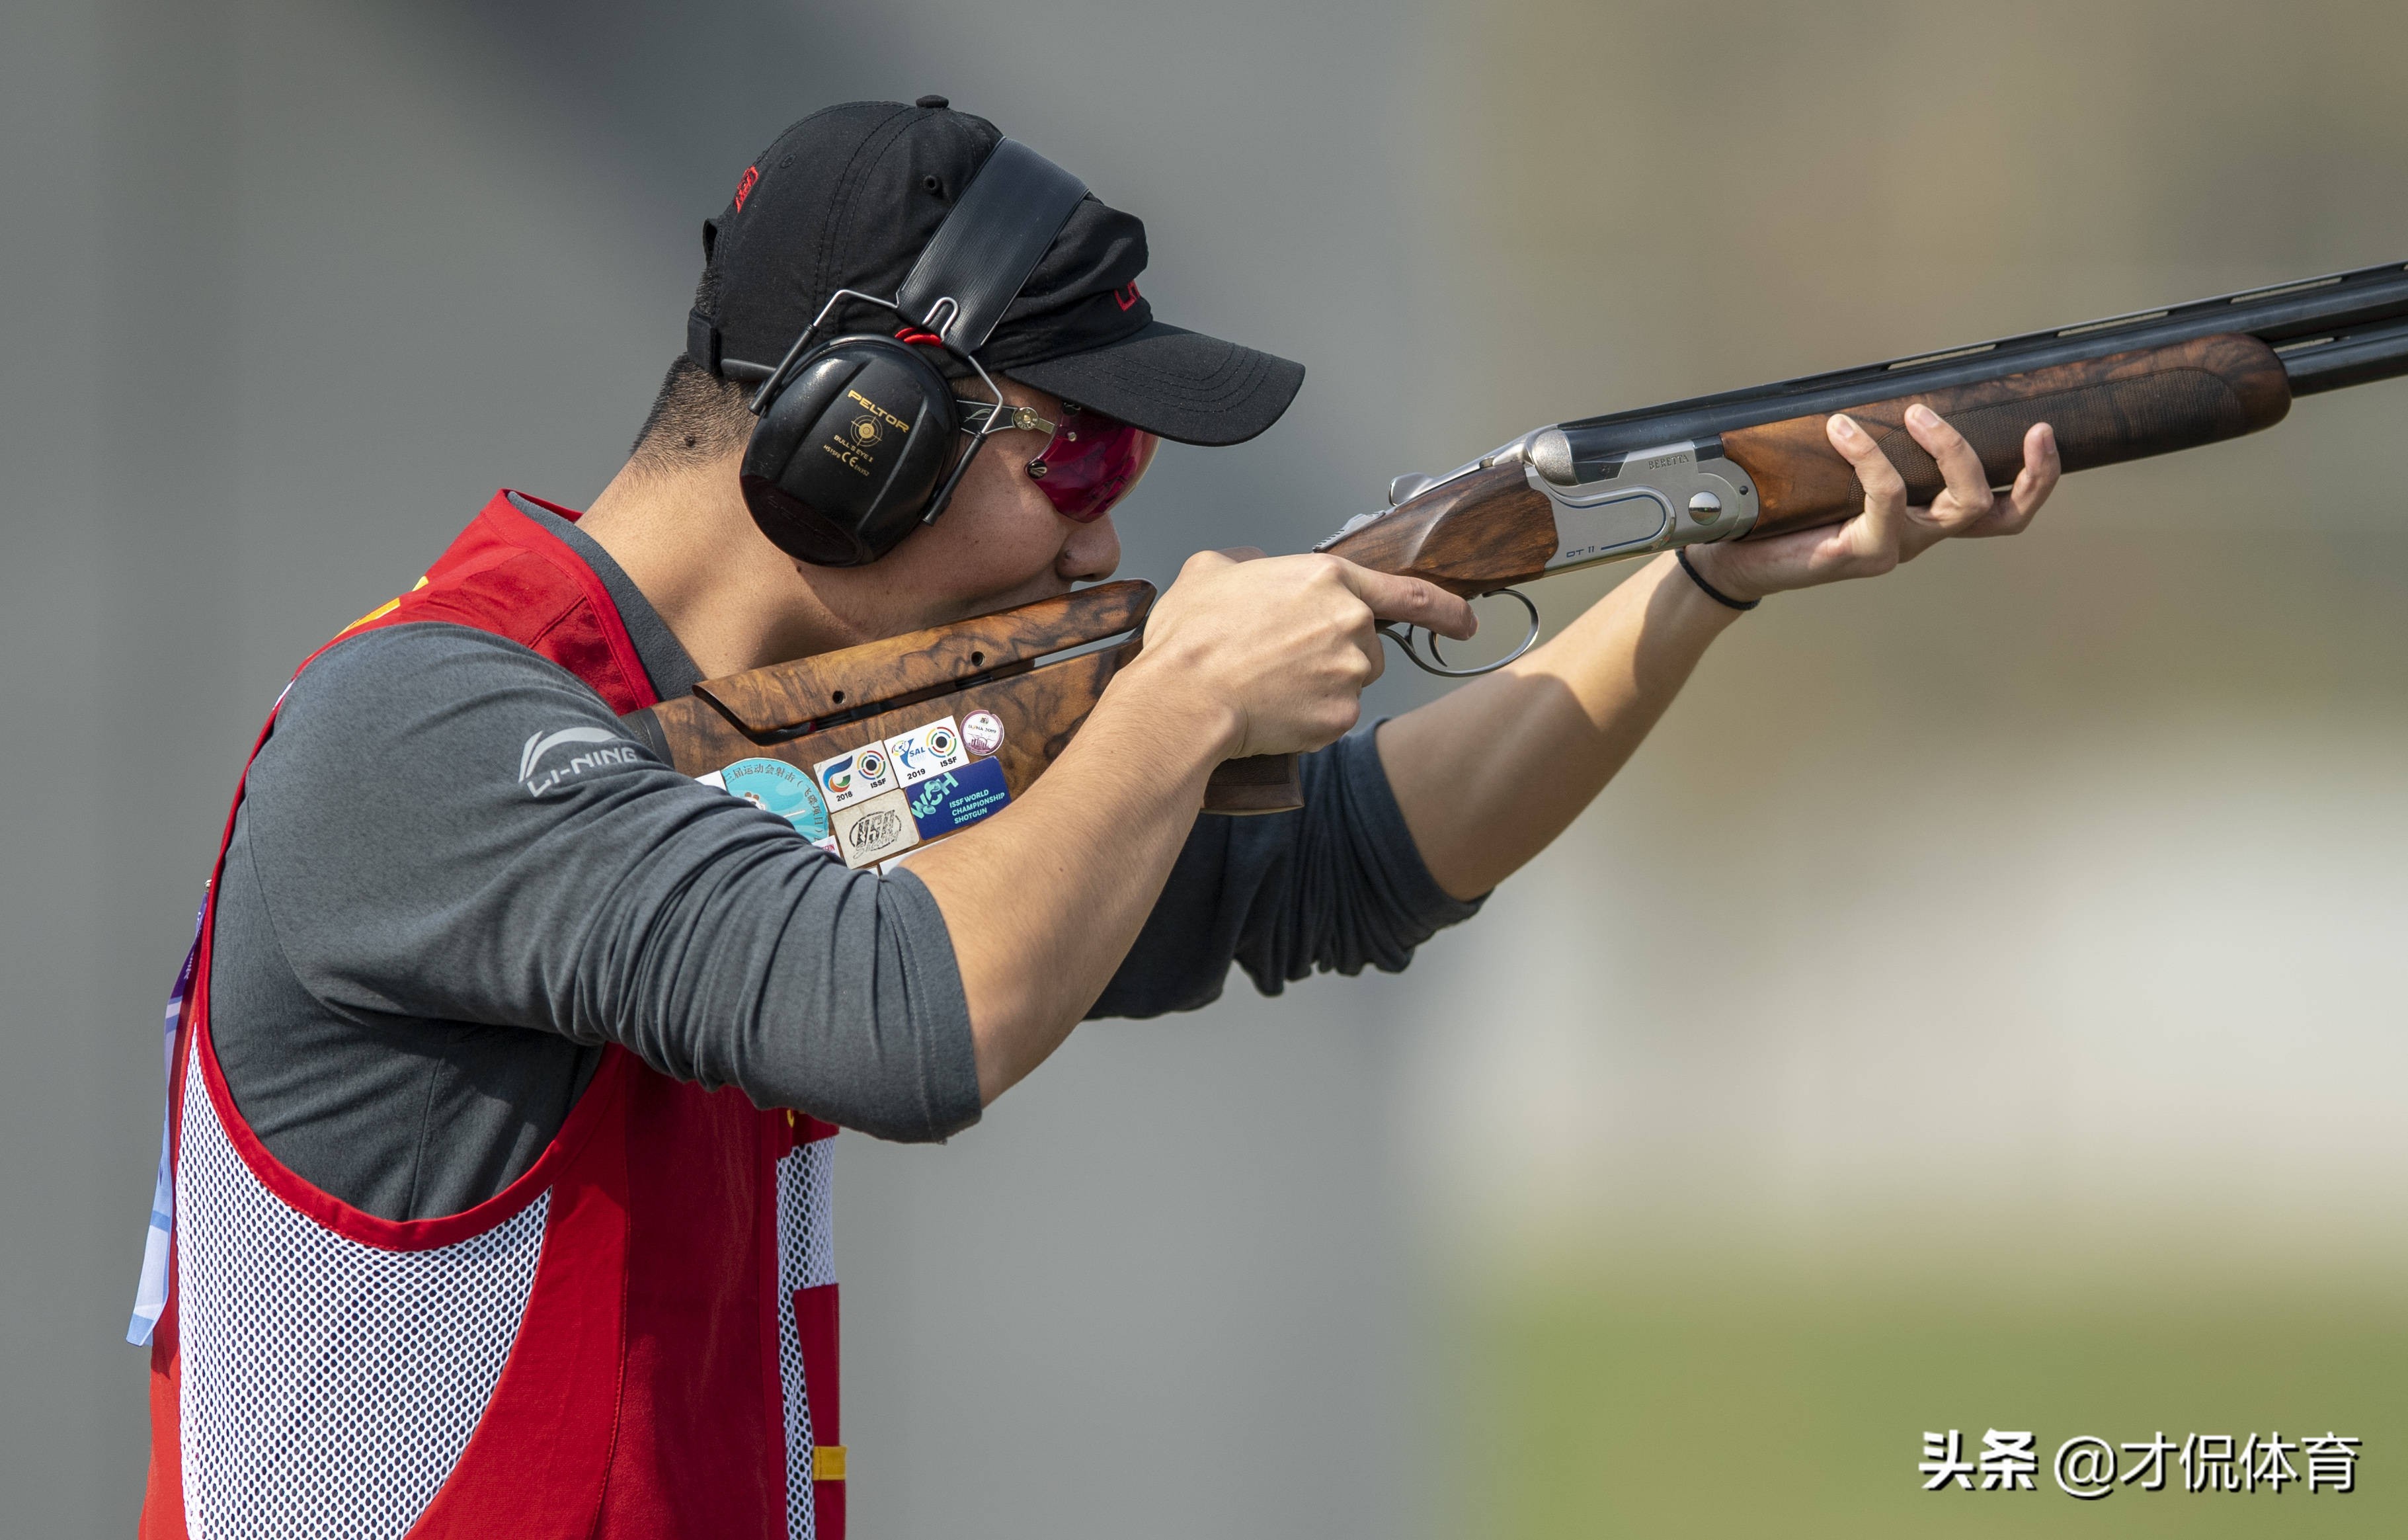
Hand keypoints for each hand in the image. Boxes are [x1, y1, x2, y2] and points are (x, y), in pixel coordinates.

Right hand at [1126, 549, 1475, 758]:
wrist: (1184, 699)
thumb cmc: (1193, 637)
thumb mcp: (1210, 572)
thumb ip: (1246, 563)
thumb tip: (1256, 569)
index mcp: (1328, 579)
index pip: (1409, 593)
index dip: (1447, 609)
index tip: (1468, 622)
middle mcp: (1351, 622)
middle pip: (1369, 645)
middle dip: (1338, 655)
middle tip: (1285, 663)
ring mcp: (1350, 672)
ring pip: (1353, 682)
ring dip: (1325, 685)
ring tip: (1271, 685)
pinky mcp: (1341, 716)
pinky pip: (1336, 717)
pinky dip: (1310, 718)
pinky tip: (1273, 710)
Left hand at [1686, 406, 2060, 601]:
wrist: (1731, 557)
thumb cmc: (1783, 510)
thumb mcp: (1835, 470)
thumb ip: (1868, 440)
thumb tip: (1880, 381)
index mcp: (1924, 519)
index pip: (2000, 512)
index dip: (2035, 480)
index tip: (2044, 431)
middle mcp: (1917, 536)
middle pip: (1992, 512)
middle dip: (2021, 470)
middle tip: (2023, 425)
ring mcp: (1893, 548)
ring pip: (1954, 507)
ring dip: (1947, 450)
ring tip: (1914, 411)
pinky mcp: (1859, 553)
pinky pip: (1886, 500)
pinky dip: (1873, 457)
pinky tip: (1844, 429)